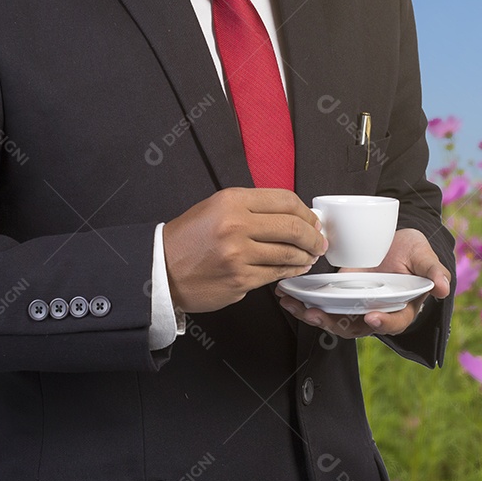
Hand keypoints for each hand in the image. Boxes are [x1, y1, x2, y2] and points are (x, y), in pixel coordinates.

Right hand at [163, 188, 326, 312]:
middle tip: (320, 241)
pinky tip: (295, 268)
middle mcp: (236, 226)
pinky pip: (276, 274)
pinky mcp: (241, 280)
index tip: (313, 220)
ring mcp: (239, 255)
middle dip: (314, 236)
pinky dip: (291, 271)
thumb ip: (253, 208)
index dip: (306, 212)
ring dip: (306, 256)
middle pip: (294, 228)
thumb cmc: (189, 238)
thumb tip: (294, 215)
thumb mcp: (216, 207)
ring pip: (289, 254)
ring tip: (310, 255)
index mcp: (232, 201)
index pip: (285, 200)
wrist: (161, 269)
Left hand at [276, 228, 449, 337]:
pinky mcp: (340, 295)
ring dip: (313, 316)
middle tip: (316, 314)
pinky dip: (305, 303)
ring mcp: (356, 306)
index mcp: (401, 308)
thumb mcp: (425, 258)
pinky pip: (323, 305)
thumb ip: (433, 272)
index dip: (384, 322)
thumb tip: (444, 288)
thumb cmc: (414, 253)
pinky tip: (287, 296)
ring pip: (335, 320)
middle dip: (334, 324)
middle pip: (356, 327)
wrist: (396, 242)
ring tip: (294, 306)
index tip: (373, 317)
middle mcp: (377, 312)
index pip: (394, 322)